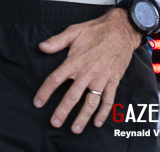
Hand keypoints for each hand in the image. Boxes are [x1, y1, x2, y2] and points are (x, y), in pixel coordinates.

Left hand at [33, 8, 141, 133]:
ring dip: (83, 117)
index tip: (38, 103)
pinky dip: (103, 112)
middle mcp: (87, 73)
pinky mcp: (113, 81)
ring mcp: (101, 79)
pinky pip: (108, 100)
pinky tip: (97, 122)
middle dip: (63, 111)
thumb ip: (56, 41)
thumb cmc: (96, 30)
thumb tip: (41, 47)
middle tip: (55, 123)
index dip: (45, 92)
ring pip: (91, 102)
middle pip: (72, 96)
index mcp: (75, 61)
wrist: (121, 30)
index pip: (56, 79)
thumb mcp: (73, 31)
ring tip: (76, 129)